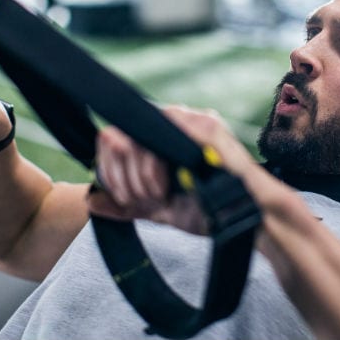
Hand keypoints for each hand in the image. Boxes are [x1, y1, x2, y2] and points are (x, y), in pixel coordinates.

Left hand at [87, 123, 206, 233]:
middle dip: (126, 177)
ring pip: (137, 135)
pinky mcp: (205, 125)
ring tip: (160, 196)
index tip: (125, 199)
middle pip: (119, 137)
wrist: (248, 219)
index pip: (113, 139)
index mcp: (160, 138)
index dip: (108, 169)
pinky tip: (169, 186)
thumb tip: (91, 201)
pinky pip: (162, 133)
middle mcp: (173, 123)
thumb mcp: (160, 210)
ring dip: (141, 173)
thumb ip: (127, 205)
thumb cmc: (211, 211)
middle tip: (147, 200)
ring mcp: (190, 120)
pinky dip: (157, 166)